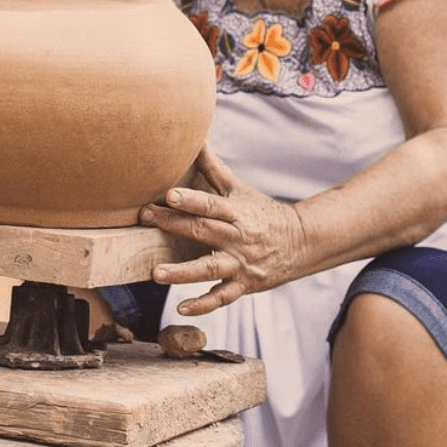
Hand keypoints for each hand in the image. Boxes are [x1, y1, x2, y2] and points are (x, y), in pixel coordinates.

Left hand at [139, 144, 306, 315]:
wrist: (301, 242)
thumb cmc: (261, 212)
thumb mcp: (239, 190)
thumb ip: (213, 168)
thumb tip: (194, 138)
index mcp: (235, 212)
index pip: (210, 204)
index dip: (190, 200)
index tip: (168, 195)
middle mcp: (237, 237)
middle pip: (203, 232)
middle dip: (173, 226)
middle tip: (145, 219)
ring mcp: (240, 263)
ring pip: (209, 268)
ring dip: (182, 273)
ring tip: (156, 273)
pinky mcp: (243, 285)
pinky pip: (222, 297)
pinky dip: (203, 304)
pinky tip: (182, 308)